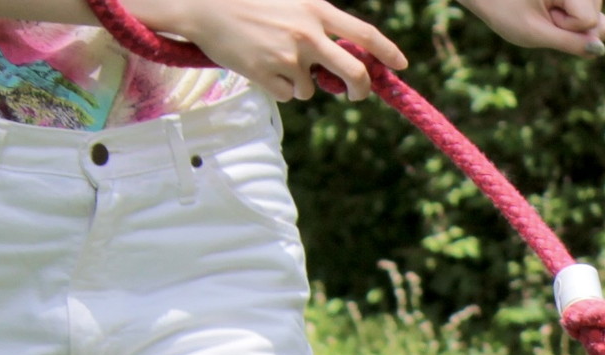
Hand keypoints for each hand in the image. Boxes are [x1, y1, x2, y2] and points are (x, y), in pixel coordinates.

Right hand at [133, 0, 407, 100]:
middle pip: (355, 73)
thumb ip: (318, 24)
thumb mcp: (290, 2)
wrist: (203, 6)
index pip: (364, 34)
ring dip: (298, 83)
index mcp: (316, 9)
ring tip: (272, 58)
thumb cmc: (248, 3)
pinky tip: (259, 66)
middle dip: (360, 89)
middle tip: (354, 94)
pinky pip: (287, 95)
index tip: (401, 64)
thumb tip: (344, 57)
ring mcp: (289, 57)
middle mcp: (308, 34)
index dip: (388, 51)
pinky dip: (277, 88)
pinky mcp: (268, 75)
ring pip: (311, 89)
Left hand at [458, 0, 604, 57]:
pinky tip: (552, 8)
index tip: (544, 16)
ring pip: (597, 15)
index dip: (567, 27)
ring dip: (570, 20)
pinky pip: (591, 12)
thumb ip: (570, 43)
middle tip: (542, 13)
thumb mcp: (535, 33)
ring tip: (544, 9)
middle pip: (597, 17)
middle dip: (571, 24)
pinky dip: (572, 17)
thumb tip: (600, 49)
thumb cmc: (504, 9)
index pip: (589, 20)